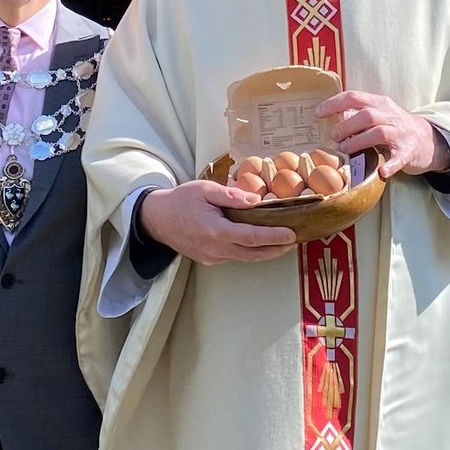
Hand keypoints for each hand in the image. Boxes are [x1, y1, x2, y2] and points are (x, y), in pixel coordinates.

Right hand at [139, 181, 296, 265]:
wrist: (156, 218)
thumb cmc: (180, 201)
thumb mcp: (205, 189)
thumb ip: (231, 196)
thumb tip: (256, 201)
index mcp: (216, 230)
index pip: (253, 237)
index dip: (274, 237)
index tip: (291, 235)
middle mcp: (215, 249)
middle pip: (253, 253)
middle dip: (276, 249)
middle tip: (293, 242)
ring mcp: (211, 257)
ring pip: (244, 258)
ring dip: (264, 253)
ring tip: (281, 244)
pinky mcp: (208, 260)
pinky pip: (233, 257)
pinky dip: (248, 252)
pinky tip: (257, 244)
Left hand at [314, 89, 449, 179]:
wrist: (429, 140)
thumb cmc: (395, 127)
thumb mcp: (379, 115)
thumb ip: (357, 115)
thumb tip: (331, 117)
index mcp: (380, 104)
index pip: (355, 97)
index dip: (334, 103)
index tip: (318, 113)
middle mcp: (391, 116)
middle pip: (366, 115)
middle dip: (347, 125)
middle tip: (334, 137)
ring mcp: (401, 134)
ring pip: (379, 133)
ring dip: (359, 141)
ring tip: (346, 149)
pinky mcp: (408, 152)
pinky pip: (399, 158)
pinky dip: (390, 165)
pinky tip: (380, 172)